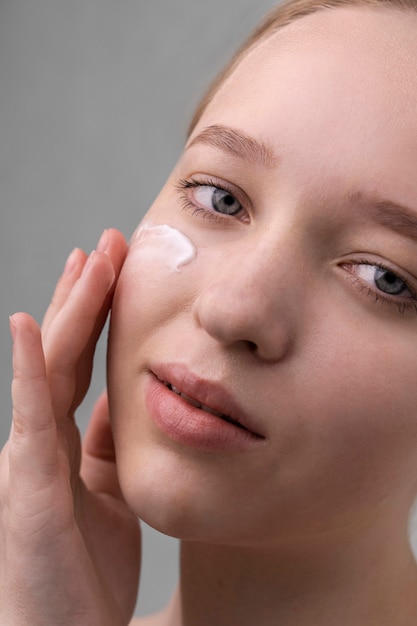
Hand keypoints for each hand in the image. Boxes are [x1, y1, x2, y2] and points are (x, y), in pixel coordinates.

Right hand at [0, 230, 140, 625]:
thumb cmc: (86, 571)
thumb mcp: (108, 493)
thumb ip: (108, 448)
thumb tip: (122, 405)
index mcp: (65, 440)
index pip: (81, 363)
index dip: (97, 316)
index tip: (114, 271)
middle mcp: (42, 438)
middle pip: (66, 351)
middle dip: (86, 296)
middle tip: (107, 245)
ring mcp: (30, 454)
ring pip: (50, 367)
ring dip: (68, 311)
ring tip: (87, 260)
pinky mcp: (28, 480)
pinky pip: (30, 413)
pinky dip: (27, 366)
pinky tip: (27, 323)